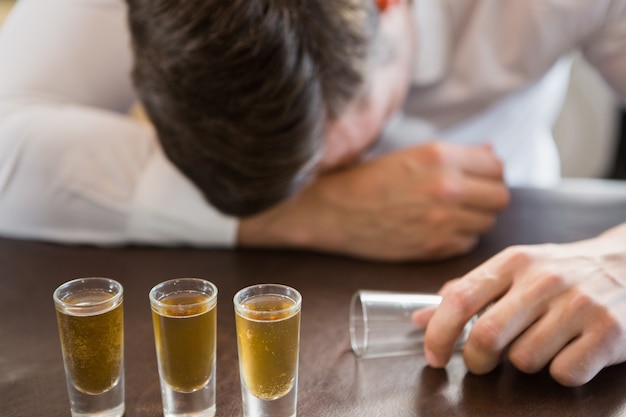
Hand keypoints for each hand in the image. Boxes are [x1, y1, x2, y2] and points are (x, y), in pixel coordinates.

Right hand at [237, 141, 508, 260]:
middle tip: (469, 199)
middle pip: (499, 197)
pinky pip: (468, 243)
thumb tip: (490, 151)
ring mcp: (442, 220)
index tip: (477, 179)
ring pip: (486, 222)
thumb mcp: (412, 155)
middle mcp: (447, 187)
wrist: (335, 210)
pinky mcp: (434, 246)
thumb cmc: (369, 179)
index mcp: (441, 157)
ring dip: (473, 219)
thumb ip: (456, 155)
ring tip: (449, 215)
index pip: (496, 166)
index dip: (488, 174)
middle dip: (487, 197)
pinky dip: (459, 238)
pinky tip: (437, 230)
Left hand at [420, 223, 625, 385]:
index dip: (438, 334)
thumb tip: (420, 317)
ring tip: (538, 344)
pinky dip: (559, 372)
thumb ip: (467, 291)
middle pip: (487, 336)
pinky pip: (564, 373)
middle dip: (475, 360)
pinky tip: (568, 351)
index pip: (459, 299)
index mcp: (513, 262)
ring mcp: (579, 306)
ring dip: (523, 363)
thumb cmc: (559, 272)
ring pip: (524, 360)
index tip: (433, 356)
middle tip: (480, 362)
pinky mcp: (609, 334)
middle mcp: (544, 280)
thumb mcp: (512, 268)